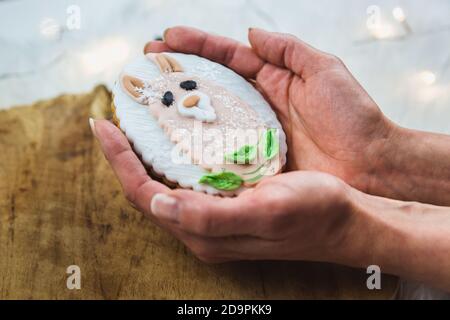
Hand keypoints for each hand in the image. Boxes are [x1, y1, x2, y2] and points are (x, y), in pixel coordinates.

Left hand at [91, 119, 358, 262]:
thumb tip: (157, 205)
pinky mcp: (225, 205)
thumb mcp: (265, 212)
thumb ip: (210, 217)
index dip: (119, 161)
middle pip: (146, 191)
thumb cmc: (312, 213)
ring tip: (135, 123)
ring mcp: (212, 218)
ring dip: (144, 156)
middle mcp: (201, 229)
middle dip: (125, 156)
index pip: (144, 196)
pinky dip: (169, 157)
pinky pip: (184, 181)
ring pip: (162, 185)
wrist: (343, 220)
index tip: (103, 124)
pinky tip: (172, 136)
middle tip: (114, 119)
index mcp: (203, 233)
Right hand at [145, 27, 395, 196]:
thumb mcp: (324, 71)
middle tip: (144, 69)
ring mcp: (253, 133)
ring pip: (210, 118)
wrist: (369, 165)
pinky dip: (197, 147)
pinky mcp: (254, 161)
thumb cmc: (352, 117)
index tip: (165, 39)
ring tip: (148, 102)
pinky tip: (173, 144)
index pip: (227, 57)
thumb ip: (289, 50)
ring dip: (179, 110)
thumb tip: (251, 32)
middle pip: (210, 85)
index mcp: (272, 79)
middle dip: (177, 74)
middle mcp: (257, 104)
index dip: (196, 46)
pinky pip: (221, 151)